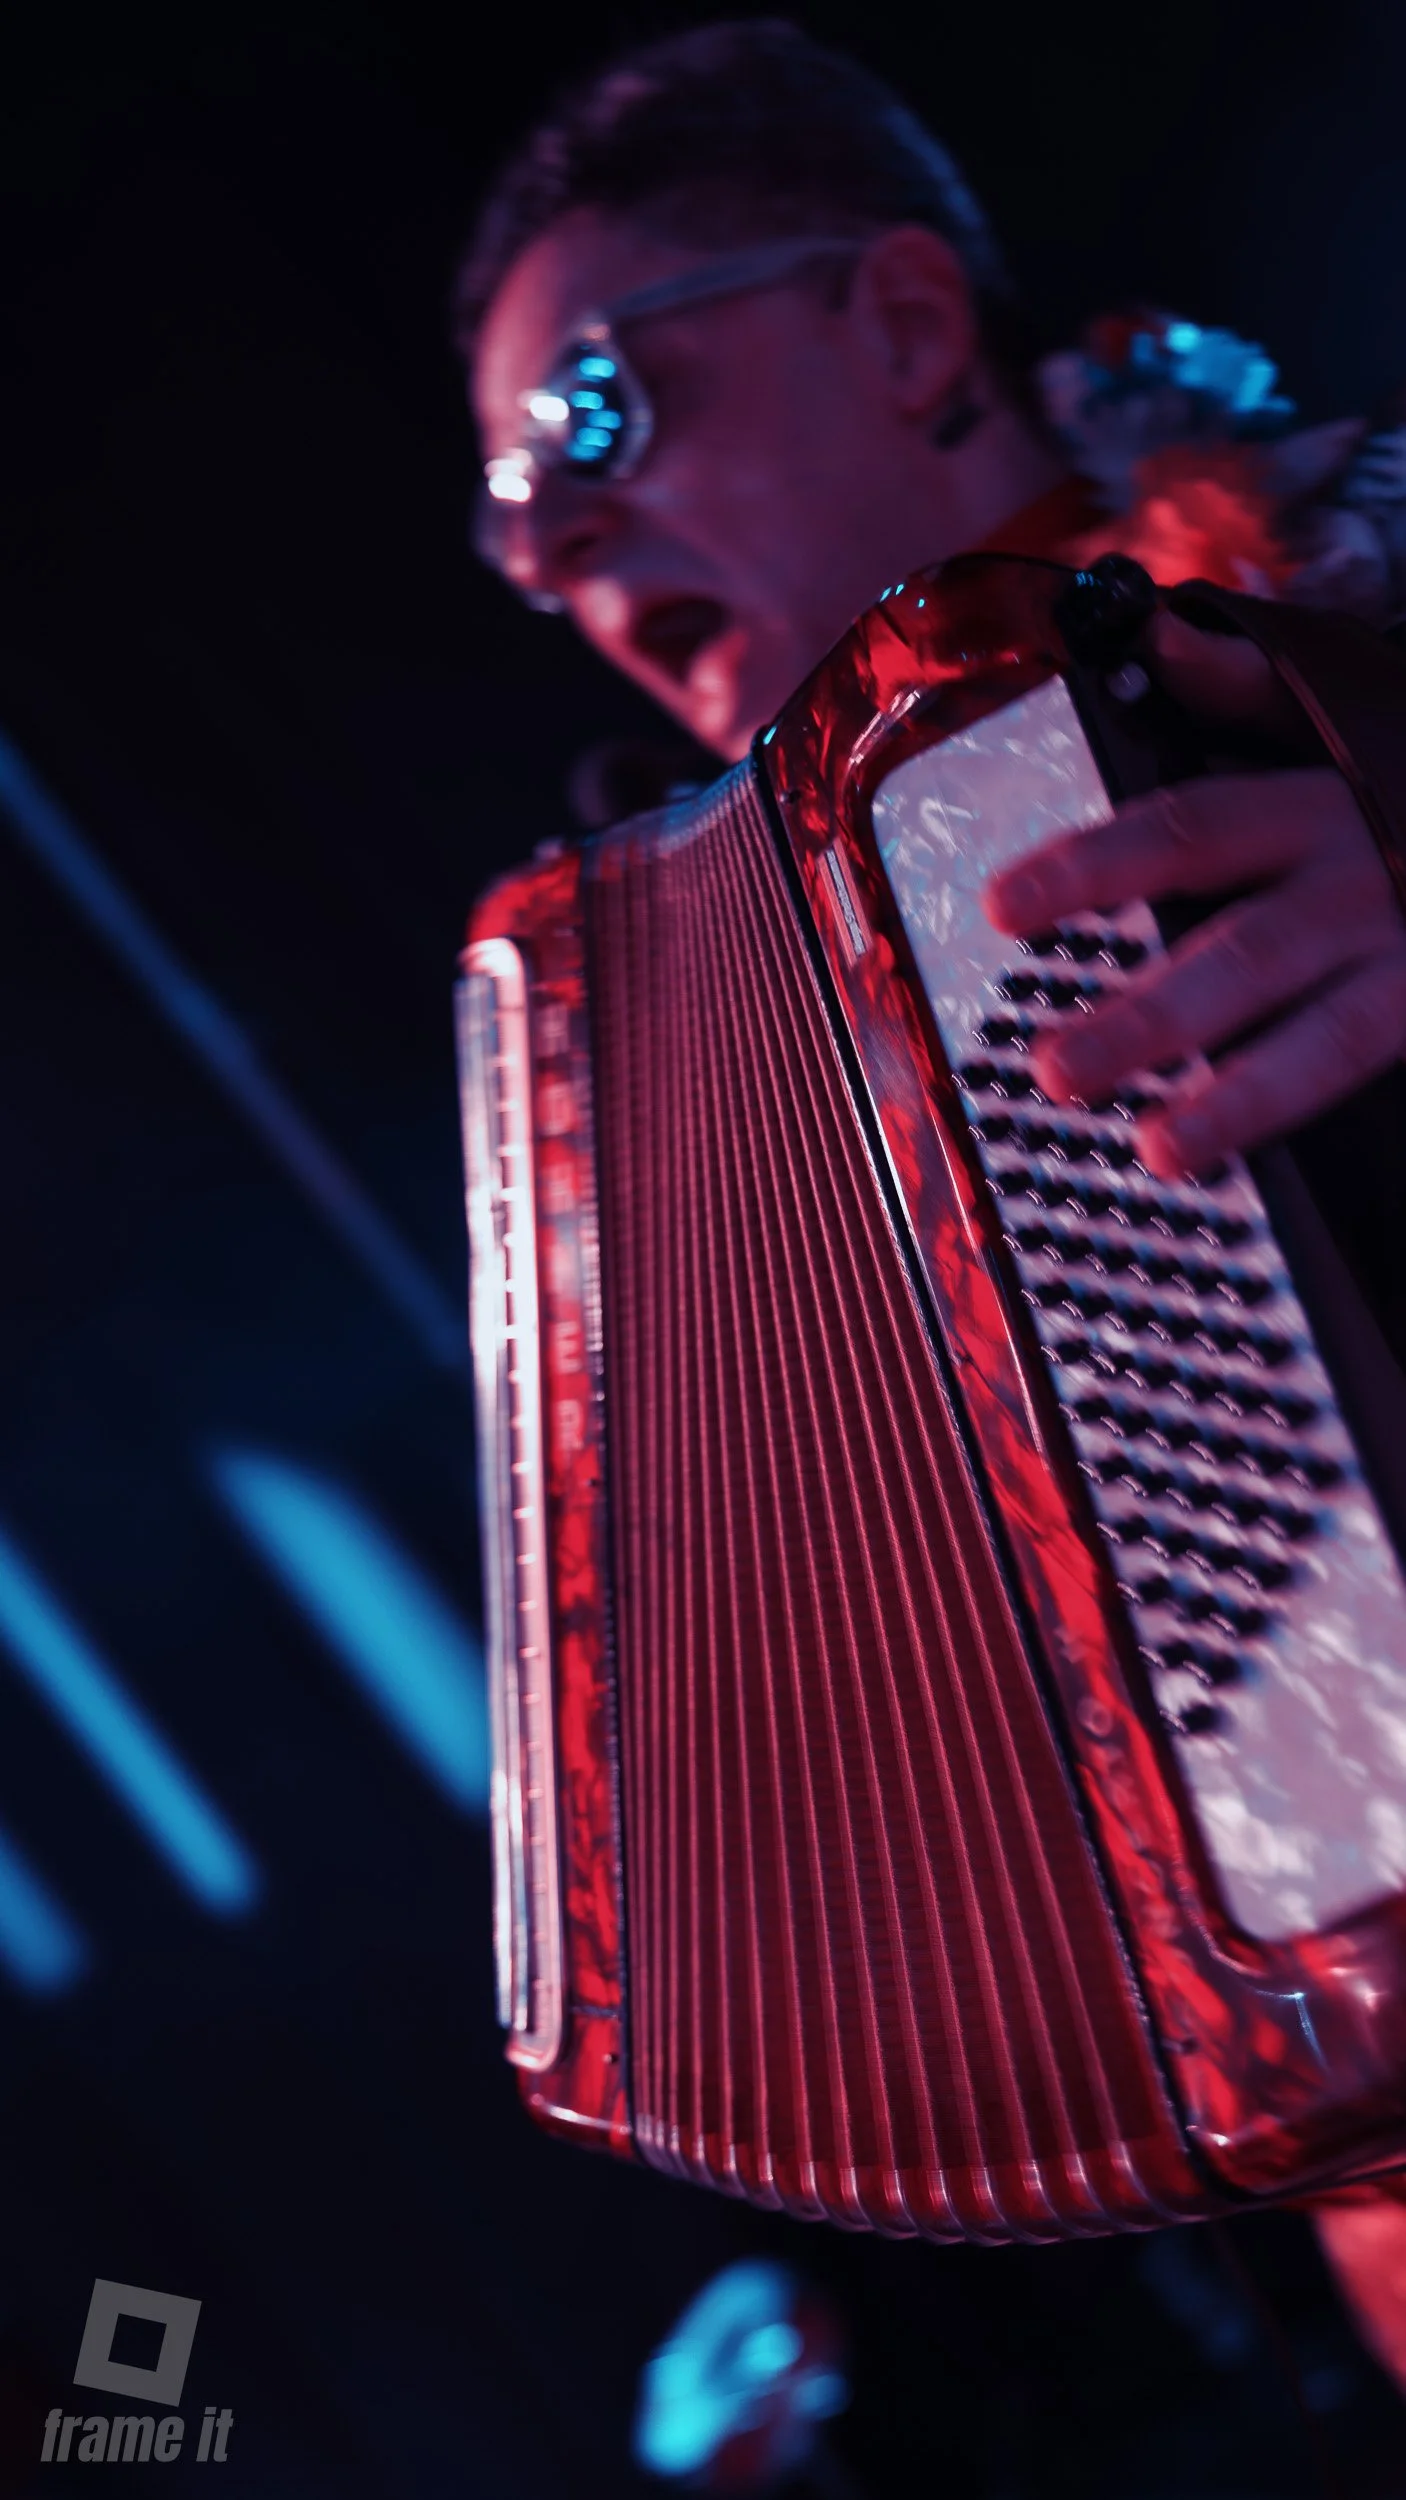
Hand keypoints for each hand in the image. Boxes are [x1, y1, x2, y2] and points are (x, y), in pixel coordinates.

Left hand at [982, 611, 1405, 1179]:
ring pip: (1329, 1034)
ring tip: (1159, 1152)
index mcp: (1319, 798)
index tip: (1007, 908)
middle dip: (1149, 1018)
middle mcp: (1366, 875)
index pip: (1191, 830)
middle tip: (1054, 1069)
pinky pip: (1371, 1061)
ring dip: (1239, 1098)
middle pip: (1247, 953)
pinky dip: (1306, 1114)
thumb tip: (1152, 633)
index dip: (1095, 869)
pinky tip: (1245, 1159)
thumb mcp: (1342, 710)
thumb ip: (1242, 686)